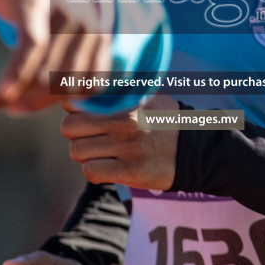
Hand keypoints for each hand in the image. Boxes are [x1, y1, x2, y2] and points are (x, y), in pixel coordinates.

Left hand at [0, 0, 112, 117]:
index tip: (1, 96)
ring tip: (17, 107)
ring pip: (70, 82)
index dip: (18, 71)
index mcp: (39, 4)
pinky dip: (74, 98)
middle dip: (20, 96)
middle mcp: (70, 17)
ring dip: (42, 103)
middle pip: (47, 71)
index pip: (32, 42)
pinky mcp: (105, 45)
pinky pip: (93, 83)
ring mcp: (92, 32)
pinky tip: (52, 101)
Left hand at [62, 93, 178, 189]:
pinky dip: (95, 172)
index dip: (75, 112)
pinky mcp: (131, 171)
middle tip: (91, 139)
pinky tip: (108, 168)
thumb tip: (82, 91)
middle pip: (69, 127)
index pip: (75, 102)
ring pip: (77, 151)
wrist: (196, 150)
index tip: (87, 118)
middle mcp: (124, 121)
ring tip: (102, 154)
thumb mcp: (146, 97)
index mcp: (124, 101)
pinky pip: (91, 172)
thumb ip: (117, 92)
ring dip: (85, 156)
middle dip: (76, 135)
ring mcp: (127, 147)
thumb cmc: (165, 122)